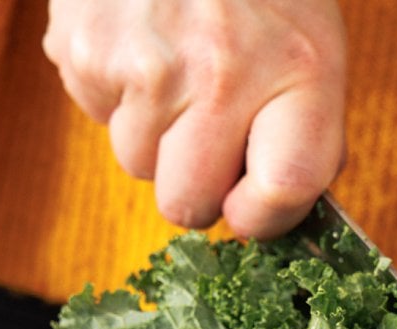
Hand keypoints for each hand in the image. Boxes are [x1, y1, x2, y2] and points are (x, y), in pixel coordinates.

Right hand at [43, 0, 346, 236]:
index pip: (282, 191)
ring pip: (137, 166)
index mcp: (299, 70)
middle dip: (195, 184)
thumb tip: (274, 213)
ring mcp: (148, 64)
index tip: (252, 204)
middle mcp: (223, 71)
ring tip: (174, 66)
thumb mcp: (310, 46)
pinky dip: (117, 92)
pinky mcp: (86, 51)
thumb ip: (303, 133)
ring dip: (153, 133)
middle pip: (188, 205)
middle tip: (207, 132)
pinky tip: (141, 44)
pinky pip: (98, 117)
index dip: (263, 216)